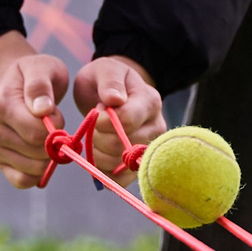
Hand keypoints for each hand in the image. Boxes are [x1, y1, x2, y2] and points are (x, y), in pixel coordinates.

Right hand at [0, 34, 68, 188]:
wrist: (15, 83)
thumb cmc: (32, 74)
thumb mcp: (40, 67)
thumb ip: (40, 85)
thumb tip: (42, 110)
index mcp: (1, 106)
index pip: (37, 133)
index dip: (57, 127)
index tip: (56, 113)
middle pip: (37, 153)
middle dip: (55, 142)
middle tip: (53, 125)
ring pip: (33, 169)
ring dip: (49, 157)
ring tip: (45, 136)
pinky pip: (21, 181)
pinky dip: (37, 174)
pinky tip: (42, 156)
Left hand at [73, 55, 163, 178]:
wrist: (113, 95)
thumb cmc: (107, 81)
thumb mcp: (105, 69)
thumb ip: (110, 81)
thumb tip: (114, 100)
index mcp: (150, 101)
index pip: (127, 121)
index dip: (102, 121)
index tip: (95, 112)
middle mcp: (156, 127)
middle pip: (121, 146)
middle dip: (98, 137)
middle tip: (95, 124)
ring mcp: (150, 148)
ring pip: (119, 165)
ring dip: (97, 155)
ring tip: (97, 137)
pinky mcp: (140, 165)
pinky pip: (121, 180)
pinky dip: (103, 172)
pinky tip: (99, 156)